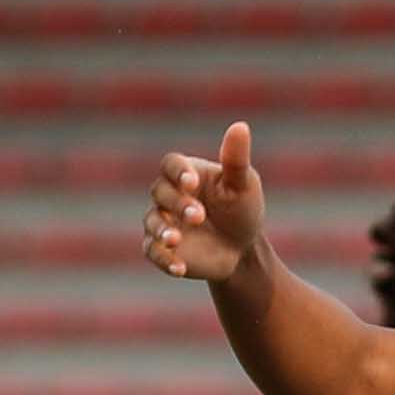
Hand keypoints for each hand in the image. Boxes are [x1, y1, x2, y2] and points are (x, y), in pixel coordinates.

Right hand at [143, 120, 270, 284]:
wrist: (242, 249)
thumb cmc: (242, 209)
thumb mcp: (244, 185)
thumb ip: (236, 159)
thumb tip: (241, 126)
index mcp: (187, 174)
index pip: (171, 164)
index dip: (178, 172)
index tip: (192, 183)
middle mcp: (169, 196)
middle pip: (160, 192)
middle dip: (177, 204)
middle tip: (199, 216)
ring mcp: (163, 222)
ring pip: (151, 221)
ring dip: (161, 230)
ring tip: (176, 239)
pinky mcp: (162, 249)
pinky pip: (153, 252)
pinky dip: (164, 259)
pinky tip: (180, 267)